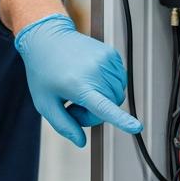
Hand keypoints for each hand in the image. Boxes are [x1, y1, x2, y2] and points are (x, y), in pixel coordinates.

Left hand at [14, 14, 142, 147]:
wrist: (47, 38)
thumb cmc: (43, 71)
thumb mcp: (45, 103)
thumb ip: (63, 125)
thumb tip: (81, 142)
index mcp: (78, 85)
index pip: (103, 106)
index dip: (121, 120)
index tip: (136, 127)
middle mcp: (95, 72)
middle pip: (111, 105)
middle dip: (94, 112)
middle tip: (73, 104)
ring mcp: (105, 61)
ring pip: (117, 94)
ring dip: (103, 98)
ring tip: (81, 89)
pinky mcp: (111, 54)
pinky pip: (119, 80)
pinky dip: (108, 85)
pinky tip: (91, 79)